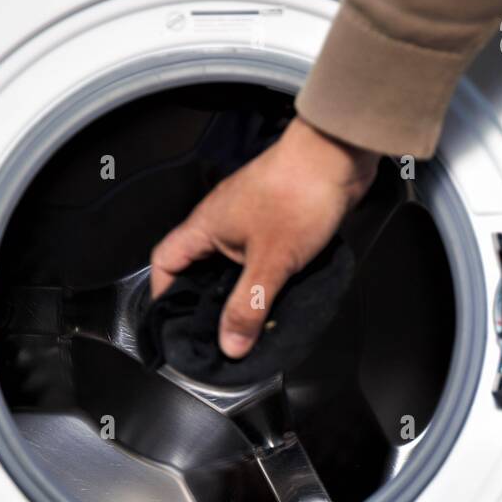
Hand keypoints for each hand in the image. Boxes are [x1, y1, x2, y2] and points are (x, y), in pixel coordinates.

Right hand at [150, 117, 379, 358]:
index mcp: (205, 226)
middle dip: (205, 303)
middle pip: (198, 269)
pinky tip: (274, 300)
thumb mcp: (269, 262)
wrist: (338, 155)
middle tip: (214, 335)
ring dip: (238, 293)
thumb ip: (248, 307)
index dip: (163, 293)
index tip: (173, 323)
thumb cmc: (297, 193)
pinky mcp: (276, 222)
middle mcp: (222, 223)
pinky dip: (262, 281)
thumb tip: (230, 345)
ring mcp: (249, 221)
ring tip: (246, 324)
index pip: (165, 261)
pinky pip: (259, 259)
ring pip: (231, 266)